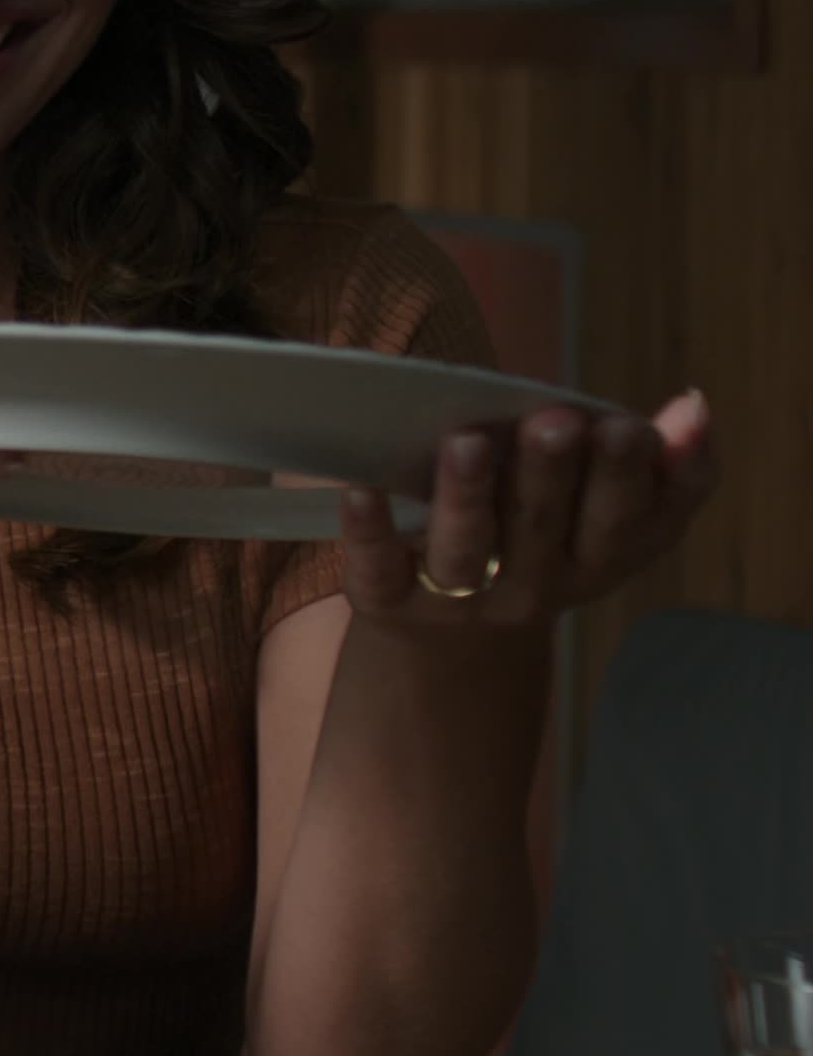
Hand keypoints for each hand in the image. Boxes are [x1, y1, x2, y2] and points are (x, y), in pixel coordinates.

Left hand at [340, 390, 715, 630]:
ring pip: (466, 549)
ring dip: (469, 494)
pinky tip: (361, 490)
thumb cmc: (541, 546)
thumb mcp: (608, 518)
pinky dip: (370, 532)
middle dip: (551, 473)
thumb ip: (661, 467)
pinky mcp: (390, 602)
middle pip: (544, 528)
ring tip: (469, 440)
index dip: (630, 478)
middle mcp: (533, 582)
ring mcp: (460, 597)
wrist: (452, 648)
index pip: (624, 521)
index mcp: (594, 556)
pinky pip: (378, 571)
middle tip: (556, 420)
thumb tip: (694, 406)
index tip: (627, 426)